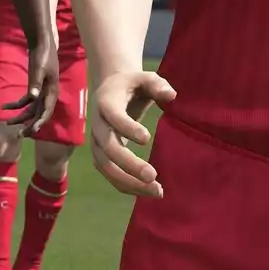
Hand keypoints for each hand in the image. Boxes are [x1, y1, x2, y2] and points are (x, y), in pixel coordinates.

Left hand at [0, 35, 59, 133]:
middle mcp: (48, 94)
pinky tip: (6, 106)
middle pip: (39, 114)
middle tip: (19, 135)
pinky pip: (26, 100)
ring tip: (9, 124)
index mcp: (52, 91)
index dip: (39, 122)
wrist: (42, 44)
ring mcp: (41, 91)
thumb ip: (35, 83)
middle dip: (29, 125)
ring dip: (22, 117)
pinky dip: (16, 105)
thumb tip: (33, 97)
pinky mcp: (35, 87)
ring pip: (32, 109)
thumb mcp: (39, 69)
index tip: (31, 131)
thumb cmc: (43, 55)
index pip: (46, 111)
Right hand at [88, 69, 176, 197]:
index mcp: (106, 102)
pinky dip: (127, 187)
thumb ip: (157, 84)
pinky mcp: (101, 156)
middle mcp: (97, 124)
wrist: (112, 91)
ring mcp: (97, 143)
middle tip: (153, 175)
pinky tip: (149, 192)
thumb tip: (171, 96)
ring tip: (157, 191)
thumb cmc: (133, 85)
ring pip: (106, 167)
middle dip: (128, 164)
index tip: (147, 138)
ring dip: (129, 182)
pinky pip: (110, 175)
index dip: (126, 127)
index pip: (112, 116)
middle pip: (107, 147)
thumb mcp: (145, 77)